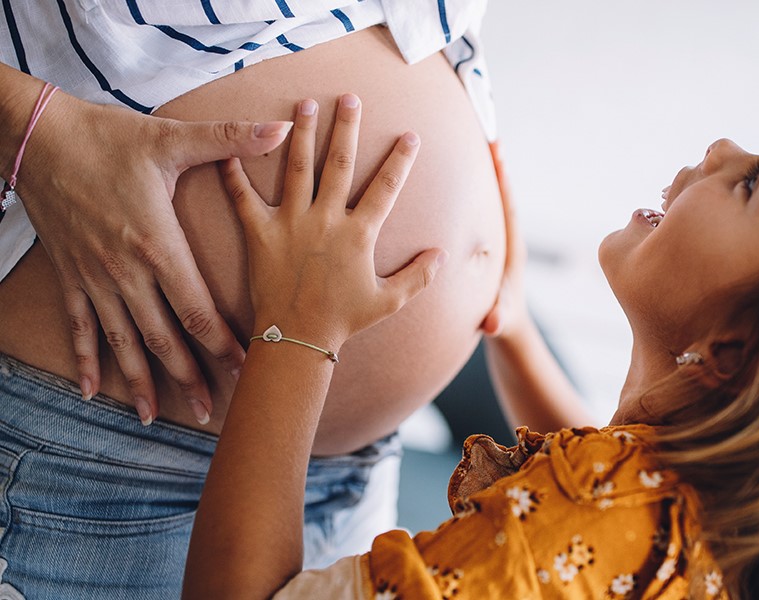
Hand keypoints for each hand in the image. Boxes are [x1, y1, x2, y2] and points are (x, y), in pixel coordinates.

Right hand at [16, 88, 291, 424]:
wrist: (37, 136)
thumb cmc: (109, 138)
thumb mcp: (172, 138)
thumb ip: (229, 139)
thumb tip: (281, 128)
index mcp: (157, 244)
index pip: (197, 308)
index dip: (221, 344)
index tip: (245, 370)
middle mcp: (125, 270)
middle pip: (162, 336)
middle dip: (188, 376)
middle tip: (209, 411)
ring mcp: (94, 277)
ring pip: (121, 340)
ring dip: (139, 380)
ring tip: (152, 415)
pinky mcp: (70, 275)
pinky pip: (79, 325)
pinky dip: (84, 358)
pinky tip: (90, 389)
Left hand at [219, 94, 446, 351]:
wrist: (297, 340)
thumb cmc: (344, 321)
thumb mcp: (389, 302)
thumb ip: (418, 276)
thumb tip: (442, 254)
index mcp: (359, 234)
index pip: (385, 187)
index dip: (400, 160)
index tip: (410, 135)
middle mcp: (326, 220)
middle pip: (339, 164)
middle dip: (347, 127)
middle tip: (349, 98)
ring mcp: (291, 224)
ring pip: (297, 168)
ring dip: (302, 133)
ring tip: (304, 103)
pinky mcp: (260, 234)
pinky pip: (243, 198)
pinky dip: (234, 173)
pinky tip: (231, 147)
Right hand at [480, 143, 528, 337]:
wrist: (505, 324)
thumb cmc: (501, 320)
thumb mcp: (497, 321)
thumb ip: (496, 319)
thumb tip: (492, 322)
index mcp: (511, 248)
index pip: (508, 208)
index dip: (503, 181)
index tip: (498, 153)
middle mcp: (505, 236)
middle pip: (500, 193)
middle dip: (493, 165)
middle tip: (486, 132)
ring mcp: (495, 237)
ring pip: (488, 198)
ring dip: (481, 171)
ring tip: (470, 138)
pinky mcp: (483, 240)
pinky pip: (476, 208)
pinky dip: (468, 188)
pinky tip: (451, 172)